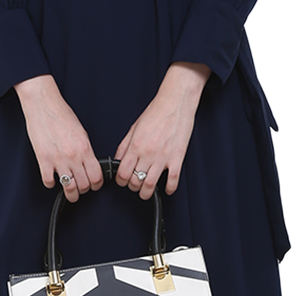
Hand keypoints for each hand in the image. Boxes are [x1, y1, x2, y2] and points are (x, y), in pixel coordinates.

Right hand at [14, 75, 103, 202]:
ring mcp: (58, 159)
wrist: (43, 104)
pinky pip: (49, 181)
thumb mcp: (81, 131)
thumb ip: (85, 149)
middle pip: (84, 184)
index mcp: (85, 148)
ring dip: (71, 193)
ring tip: (70, 193)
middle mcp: (73, 155)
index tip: (95, 184)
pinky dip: (51, 184)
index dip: (97, 184)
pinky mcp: (43, 160)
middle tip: (82, 188)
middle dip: (85, 190)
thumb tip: (88, 163)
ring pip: (69, 187)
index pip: (97, 175)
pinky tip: (53, 180)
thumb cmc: (61, 114)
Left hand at [115, 63, 209, 199]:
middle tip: (134, 184)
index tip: (122, 180)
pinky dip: (169, 189)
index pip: (122, 173)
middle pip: (135, 182)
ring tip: (146, 191)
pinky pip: (173, 181)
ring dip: (146, 192)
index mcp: (136, 146)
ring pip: (151, 186)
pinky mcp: (177, 158)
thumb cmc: (156, 112)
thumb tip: (118, 159)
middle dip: (132, 187)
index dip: (120, 181)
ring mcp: (163, 157)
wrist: (176, 102)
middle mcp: (148, 153)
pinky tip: (166, 188)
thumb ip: (124, 145)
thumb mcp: (134, 128)